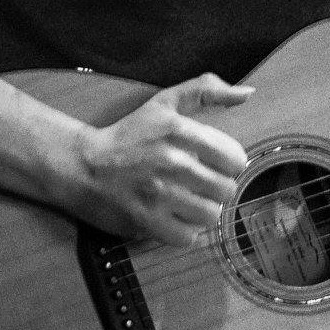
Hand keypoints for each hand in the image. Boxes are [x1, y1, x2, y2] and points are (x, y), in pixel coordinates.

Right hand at [72, 73, 251, 245]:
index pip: (235, 159)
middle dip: (216, 188)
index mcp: (179, 130)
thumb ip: (206, 91)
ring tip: (188, 201)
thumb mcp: (165, 102)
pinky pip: (188, 237)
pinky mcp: (146, 221)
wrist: (82, 165)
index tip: (216, 164)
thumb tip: (247, 94)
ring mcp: (159, 194)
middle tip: (200, 184)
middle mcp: (172, 161)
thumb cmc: (128, 135)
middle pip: (226, 190)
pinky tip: (173, 217)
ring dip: (202, 211)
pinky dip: (184, 231)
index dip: (230, 164)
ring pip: (211, 215)